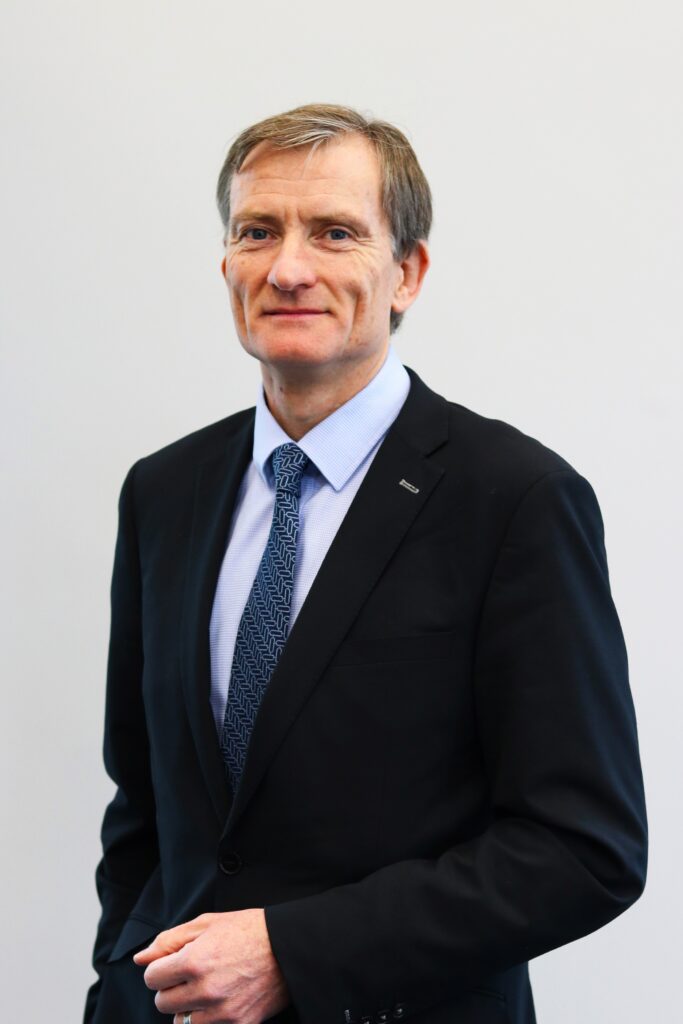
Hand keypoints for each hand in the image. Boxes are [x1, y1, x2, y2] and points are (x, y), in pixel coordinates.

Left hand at [133, 908, 289, 1023]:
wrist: (289, 947)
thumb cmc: (248, 930)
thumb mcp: (207, 923)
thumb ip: (169, 940)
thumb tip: (141, 959)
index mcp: (194, 961)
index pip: (152, 978)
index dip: (161, 968)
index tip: (174, 964)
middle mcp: (205, 990)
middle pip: (163, 1003)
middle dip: (172, 989)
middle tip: (191, 975)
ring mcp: (222, 1012)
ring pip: (182, 1022)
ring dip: (188, 1008)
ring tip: (207, 989)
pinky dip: (209, 1019)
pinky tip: (220, 1001)